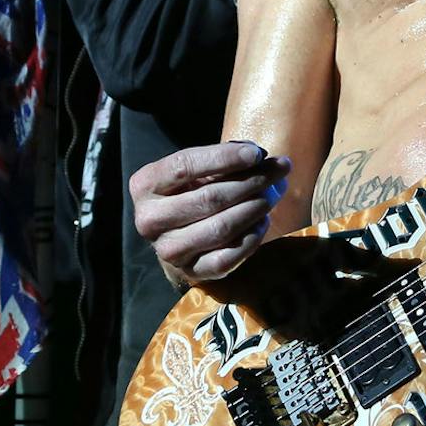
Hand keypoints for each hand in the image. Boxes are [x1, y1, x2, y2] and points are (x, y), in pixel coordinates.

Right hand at [131, 141, 291, 284]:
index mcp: (145, 185)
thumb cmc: (193, 189)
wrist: (181, 233)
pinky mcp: (190, 271)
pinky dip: (252, 237)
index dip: (225, 158)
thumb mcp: (199, 168)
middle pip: (209, 198)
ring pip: (221, 228)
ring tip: (274, 193)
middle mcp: (149, 219)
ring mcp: (167, 250)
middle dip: (252, 181)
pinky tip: (263, 220)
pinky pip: (227, 257)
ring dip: (255, 208)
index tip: (258, 153)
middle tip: (280, 171)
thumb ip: (225, 157)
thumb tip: (261, 157)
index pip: (185, 166)